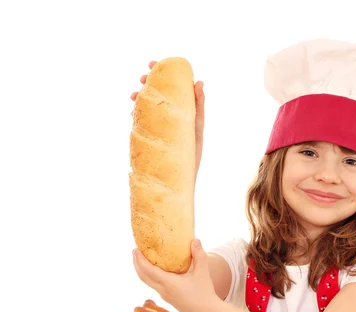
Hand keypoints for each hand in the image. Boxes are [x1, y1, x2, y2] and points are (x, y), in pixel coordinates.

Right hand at [130, 60, 204, 177]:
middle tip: (142, 78)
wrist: (177, 181)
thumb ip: (198, 107)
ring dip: (139, 98)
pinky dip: (136, 114)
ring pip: (147, 106)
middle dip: (148, 83)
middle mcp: (169, 117)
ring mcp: (158, 126)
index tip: (153, 64)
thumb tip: (200, 82)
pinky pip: (141, 120)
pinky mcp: (149, 136)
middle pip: (157, 93)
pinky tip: (132, 113)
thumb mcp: (195, 129)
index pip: (173, 86)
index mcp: (183, 111)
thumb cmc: (190, 156)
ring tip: (133, 97)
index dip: (163, 73)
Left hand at [132, 239, 217, 311]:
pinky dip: (149, 275)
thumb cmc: (204, 293)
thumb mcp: (203, 272)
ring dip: (141, 270)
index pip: (148, 271)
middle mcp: (163, 290)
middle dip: (137, 263)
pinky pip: (153, 285)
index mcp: (169, 283)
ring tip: (142, 258)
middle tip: (135, 251)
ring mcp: (164, 295)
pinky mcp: (167, 298)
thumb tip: (195, 240)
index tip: (136, 249)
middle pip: (143, 276)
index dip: (140, 260)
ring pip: (147, 282)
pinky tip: (156, 269)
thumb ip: (199, 255)